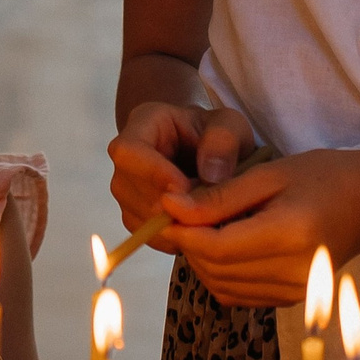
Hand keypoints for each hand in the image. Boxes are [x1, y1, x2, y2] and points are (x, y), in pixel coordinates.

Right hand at [108, 101, 254, 252]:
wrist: (217, 156)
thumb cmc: (221, 136)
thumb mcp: (232, 127)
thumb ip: (224, 142)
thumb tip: (210, 176)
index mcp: (145, 122)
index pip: (129, 150)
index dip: (152, 172)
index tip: (186, 187)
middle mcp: (127, 156)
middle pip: (127, 187)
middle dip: (165, 204)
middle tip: (205, 208)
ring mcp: (127, 187)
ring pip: (135, 214)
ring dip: (171, 223)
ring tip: (206, 216)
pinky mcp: (135, 213)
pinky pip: (145, 233)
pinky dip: (173, 237)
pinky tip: (198, 229)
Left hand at [160, 150, 359, 308]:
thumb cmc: (322, 177)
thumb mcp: (270, 175)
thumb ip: (220, 196)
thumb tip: (171, 208)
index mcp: (291, 234)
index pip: (218, 247)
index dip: (185, 232)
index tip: (168, 208)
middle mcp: (294, 271)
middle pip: (216, 270)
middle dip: (189, 244)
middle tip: (183, 214)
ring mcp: (294, 292)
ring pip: (222, 286)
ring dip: (202, 260)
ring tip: (204, 227)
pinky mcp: (290, 300)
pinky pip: (238, 295)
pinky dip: (220, 274)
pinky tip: (225, 246)